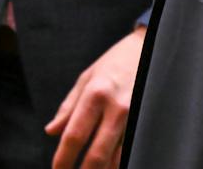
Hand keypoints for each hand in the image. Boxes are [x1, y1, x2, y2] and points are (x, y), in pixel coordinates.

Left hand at [46, 27, 144, 168]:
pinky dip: (120, 161)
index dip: (63, 159)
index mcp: (96, 94)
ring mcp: (135, 115)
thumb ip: (68, 106)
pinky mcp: (148, 118)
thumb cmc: (117, 60)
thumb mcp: (87, 77)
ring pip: (118, 157)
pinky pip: (132, 149)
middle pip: (97, 153)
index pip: (74, 136)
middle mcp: (117, 107)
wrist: (151, 45)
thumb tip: (52, 131)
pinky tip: (111, 165)